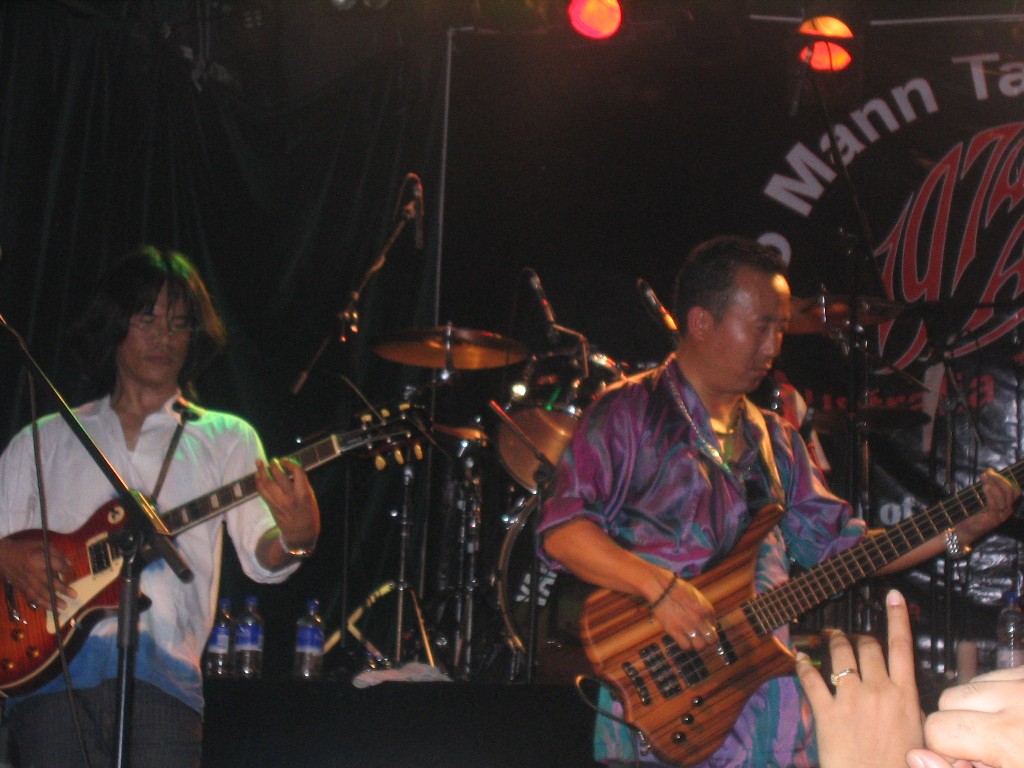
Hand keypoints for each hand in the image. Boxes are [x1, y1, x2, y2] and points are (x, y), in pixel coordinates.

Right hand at [0, 536, 75, 609]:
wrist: (3, 556)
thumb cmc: (25, 549)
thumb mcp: (41, 545)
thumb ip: (57, 554)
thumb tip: (70, 565)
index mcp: (37, 558)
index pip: (55, 565)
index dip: (64, 568)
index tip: (69, 570)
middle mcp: (32, 572)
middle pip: (49, 582)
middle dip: (62, 589)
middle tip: (74, 595)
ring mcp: (26, 581)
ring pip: (40, 593)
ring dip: (52, 601)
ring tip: (63, 607)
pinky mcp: (21, 587)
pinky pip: (32, 597)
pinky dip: (42, 604)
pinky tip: (51, 608)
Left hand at [254, 458, 319, 548]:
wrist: (300, 532)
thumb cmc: (308, 512)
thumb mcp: (310, 497)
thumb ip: (301, 483)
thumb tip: (290, 469)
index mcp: (303, 493)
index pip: (297, 471)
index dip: (290, 463)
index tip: (285, 460)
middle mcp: (290, 496)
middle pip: (279, 476)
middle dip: (274, 465)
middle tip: (272, 460)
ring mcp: (279, 502)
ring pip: (267, 483)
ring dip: (261, 471)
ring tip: (259, 462)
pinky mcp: (272, 506)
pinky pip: (262, 491)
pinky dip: (258, 482)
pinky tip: (258, 476)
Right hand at [649, 572, 718, 650]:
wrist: (661, 587)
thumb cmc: (677, 588)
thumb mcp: (697, 595)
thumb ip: (704, 608)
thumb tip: (708, 621)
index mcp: (707, 609)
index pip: (715, 626)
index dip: (710, 629)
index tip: (704, 629)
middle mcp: (700, 619)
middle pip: (712, 640)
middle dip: (708, 642)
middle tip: (703, 640)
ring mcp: (688, 626)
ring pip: (700, 646)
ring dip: (698, 646)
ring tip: (693, 642)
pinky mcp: (675, 631)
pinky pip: (686, 646)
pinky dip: (686, 646)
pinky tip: (683, 641)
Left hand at [795, 589, 922, 767]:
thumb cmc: (901, 765)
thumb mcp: (919, 734)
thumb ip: (909, 707)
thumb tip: (903, 692)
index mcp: (905, 695)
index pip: (902, 647)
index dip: (897, 618)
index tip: (893, 596)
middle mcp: (878, 690)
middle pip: (868, 646)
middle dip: (859, 637)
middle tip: (852, 636)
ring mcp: (851, 699)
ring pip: (840, 654)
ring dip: (833, 641)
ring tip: (829, 637)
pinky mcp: (827, 712)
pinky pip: (811, 679)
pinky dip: (803, 665)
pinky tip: (800, 658)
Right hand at [906, 665, 1023, 767]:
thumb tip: (917, 757)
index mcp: (1008, 736)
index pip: (938, 728)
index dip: (945, 749)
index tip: (966, 762)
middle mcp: (1018, 698)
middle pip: (950, 698)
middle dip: (958, 723)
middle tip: (986, 751)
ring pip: (973, 682)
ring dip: (980, 706)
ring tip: (1005, 734)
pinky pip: (999, 673)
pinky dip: (1001, 693)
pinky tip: (1017, 718)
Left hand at [962, 468, 1019, 542]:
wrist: (967, 529)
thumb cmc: (975, 512)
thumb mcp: (982, 497)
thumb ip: (987, 485)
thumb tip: (988, 471)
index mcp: (1008, 505)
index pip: (1014, 490)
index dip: (1004, 479)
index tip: (990, 471)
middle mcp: (1008, 510)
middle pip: (1010, 491)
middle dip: (999, 479)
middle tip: (988, 473)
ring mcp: (1002, 516)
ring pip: (1004, 496)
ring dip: (994, 484)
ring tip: (984, 478)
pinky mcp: (994, 520)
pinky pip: (995, 504)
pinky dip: (990, 494)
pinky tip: (985, 487)